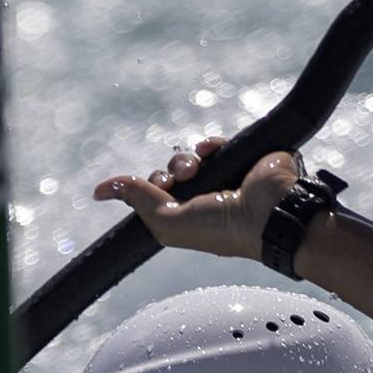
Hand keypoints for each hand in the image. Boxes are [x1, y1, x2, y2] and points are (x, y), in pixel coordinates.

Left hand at [92, 136, 307, 262]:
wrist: (270, 212)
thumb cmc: (224, 228)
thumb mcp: (170, 222)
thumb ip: (137, 202)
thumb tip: (101, 189)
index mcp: (192, 220)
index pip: (160, 198)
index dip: (151, 189)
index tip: (158, 188)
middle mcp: (207, 201)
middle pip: (172, 176)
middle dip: (169, 174)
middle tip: (178, 179)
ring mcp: (224, 180)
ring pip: (191, 159)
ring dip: (187, 160)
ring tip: (197, 167)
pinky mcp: (241, 159)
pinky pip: (214, 144)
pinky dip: (208, 145)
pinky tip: (210, 151)